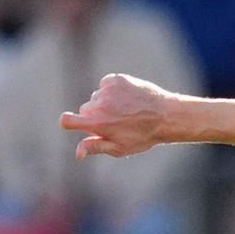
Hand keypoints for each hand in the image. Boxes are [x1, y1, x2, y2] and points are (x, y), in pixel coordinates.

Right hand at [60, 74, 179, 160]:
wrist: (167, 116)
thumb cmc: (144, 136)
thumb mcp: (120, 148)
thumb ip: (96, 147)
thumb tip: (77, 154)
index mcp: (97, 124)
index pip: (67, 121)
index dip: (68, 123)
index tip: (74, 123)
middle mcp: (99, 105)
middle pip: (85, 109)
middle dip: (96, 116)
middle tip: (117, 122)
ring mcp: (106, 91)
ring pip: (97, 97)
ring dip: (107, 103)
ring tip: (127, 111)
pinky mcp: (115, 79)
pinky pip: (106, 85)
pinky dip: (114, 91)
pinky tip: (128, 99)